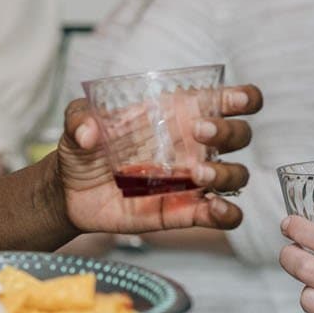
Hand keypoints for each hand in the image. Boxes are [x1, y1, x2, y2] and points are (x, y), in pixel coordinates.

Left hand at [55, 85, 260, 235]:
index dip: (244, 98)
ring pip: (237, 175)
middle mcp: (195, 145)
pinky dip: (227, 213)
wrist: (70, 192)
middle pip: (240, 135)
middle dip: (229, 131)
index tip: (235, 101)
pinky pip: (221, 215)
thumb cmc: (84, 148)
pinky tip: (212, 208)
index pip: (228, 101)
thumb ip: (80, 117)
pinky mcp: (185, 212)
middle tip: (198, 131)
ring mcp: (193, 180)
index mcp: (180, 114)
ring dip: (227, 173)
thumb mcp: (76, 122)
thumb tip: (89, 132)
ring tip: (197, 174)